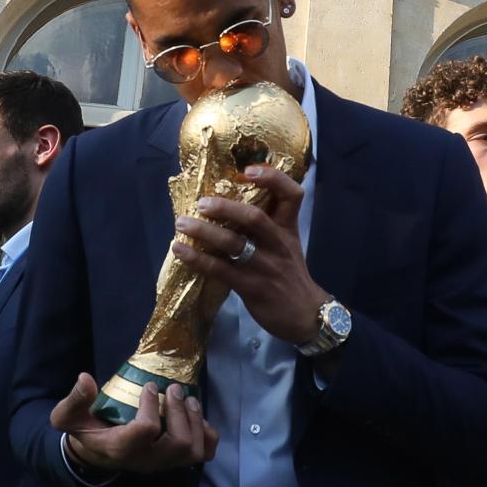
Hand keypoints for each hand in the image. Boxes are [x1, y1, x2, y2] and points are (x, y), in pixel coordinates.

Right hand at [49, 372, 217, 473]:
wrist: (97, 453)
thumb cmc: (86, 429)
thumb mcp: (69, 416)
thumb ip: (74, 399)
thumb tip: (85, 379)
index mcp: (120, 447)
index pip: (146, 430)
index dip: (151, 404)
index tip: (149, 385)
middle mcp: (146, 459)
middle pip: (178, 443)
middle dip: (180, 412)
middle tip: (174, 389)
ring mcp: (163, 462)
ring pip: (193, 451)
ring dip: (195, 421)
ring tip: (188, 398)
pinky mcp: (175, 460)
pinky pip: (202, 454)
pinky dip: (207, 435)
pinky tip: (197, 415)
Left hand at [172, 165, 327, 343]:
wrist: (306, 316)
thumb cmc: (289, 275)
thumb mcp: (287, 244)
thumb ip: (266, 225)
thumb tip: (227, 203)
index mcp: (287, 228)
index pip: (291, 195)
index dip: (272, 178)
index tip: (248, 170)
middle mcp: (278, 244)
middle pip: (255, 218)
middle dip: (226, 207)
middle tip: (201, 202)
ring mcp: (266, 266)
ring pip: (234, 244)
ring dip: (204, 232)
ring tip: (181, 223)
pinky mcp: (252, 288)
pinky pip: (221, 270)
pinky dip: (197, 259)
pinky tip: (180, 251)